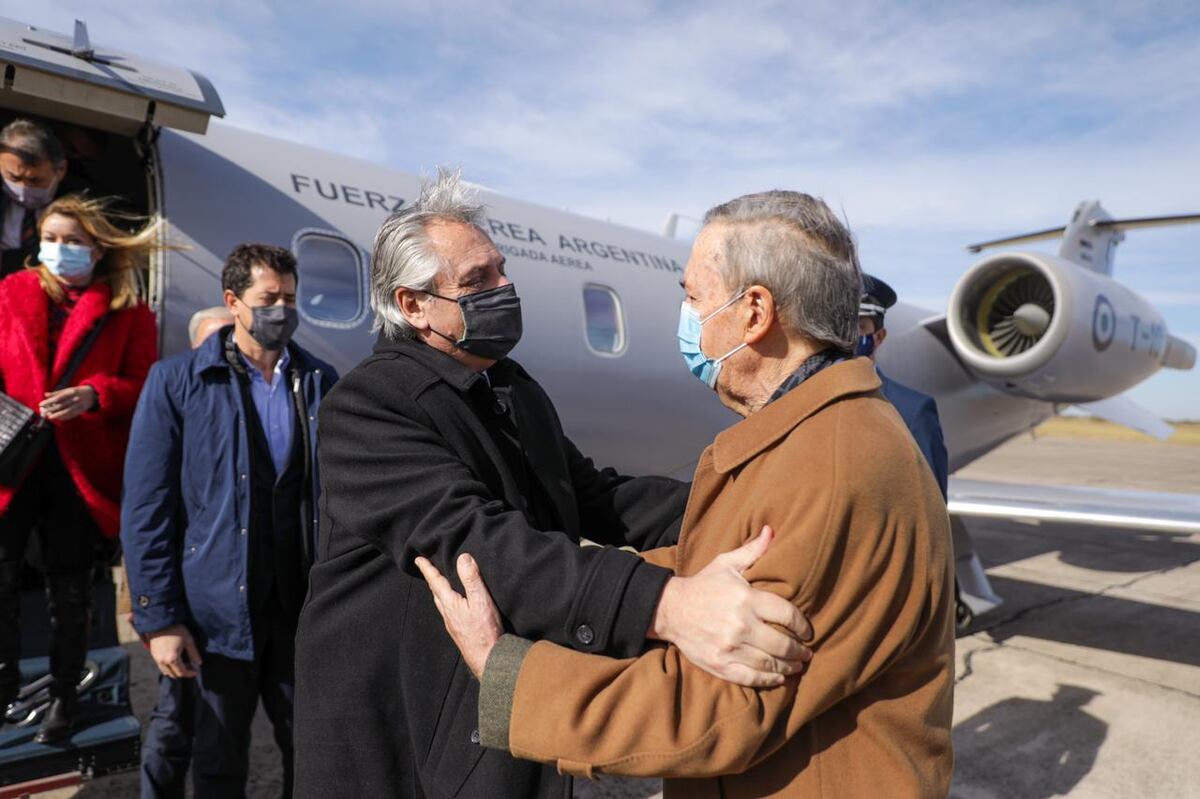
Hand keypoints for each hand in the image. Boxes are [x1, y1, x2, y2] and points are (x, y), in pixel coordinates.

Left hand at [40, 386, 96, 420]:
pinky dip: (64, 417)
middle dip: (51, 409)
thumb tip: (45, 395)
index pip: (58, 398)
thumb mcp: (68, 389)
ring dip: (57, 415)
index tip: (41, 404)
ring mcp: (79, 405)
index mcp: (71, 392)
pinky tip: (58, 418)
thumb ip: (57, 392)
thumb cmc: (78, 391)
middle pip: (61, 405)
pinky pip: (72, 415)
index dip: (49, 402)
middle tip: (43, 412)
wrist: (93, 393)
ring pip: (66, 411)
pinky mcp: (82, 410)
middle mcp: (75, 398)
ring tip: (49, 416)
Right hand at [146, 624, 201, 678]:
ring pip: (166, 672)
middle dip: (183, 673)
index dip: (190, 674)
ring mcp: (157, 660)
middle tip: (190, 667)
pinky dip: (168, 667)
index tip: (196, 671)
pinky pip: (161, 667)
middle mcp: (163, 662)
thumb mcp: (188, 640)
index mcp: (173, 659)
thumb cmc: (176, 631)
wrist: (160, 623)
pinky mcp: (153, 656)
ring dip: (174, 671)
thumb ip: (194, 653)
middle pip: (173, 674)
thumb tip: (199, 663)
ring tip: (183, 664)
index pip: (182, 672)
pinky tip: (174, 660)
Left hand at [416, 554, 503, 679]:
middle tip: (426, 569)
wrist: (488, 659)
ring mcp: (452, 625)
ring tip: (438, 585)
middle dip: (431, 579)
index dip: (427, 569)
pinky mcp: (459, 632)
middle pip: (435, 593)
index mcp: (450, 604)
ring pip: (441, 603)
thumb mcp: (480, 600)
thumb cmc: (485, 631)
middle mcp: (448, 614)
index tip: (418, 559)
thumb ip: (471, 579)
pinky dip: (446, 602)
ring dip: (438, 591)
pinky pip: (448, 612)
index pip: (436, 582)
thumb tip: (463, 557)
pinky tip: (452, 606)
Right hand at [650, 525, 812, 687]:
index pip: (786, 615)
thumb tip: (771, 531)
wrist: (670, 609)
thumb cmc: (703, 585)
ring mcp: (729, 647)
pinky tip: (778, 677)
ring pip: (769, 664)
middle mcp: (740, 625)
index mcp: (746, 599)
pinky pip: (751, 677)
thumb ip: (752, 551)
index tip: (808, 631)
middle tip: (807, 653)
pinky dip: (768, 680)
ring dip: (788, 667)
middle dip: (799, 651)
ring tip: (797, 666)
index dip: (802, 626)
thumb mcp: (726, 564)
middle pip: (782, 644)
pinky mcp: (719, 664)